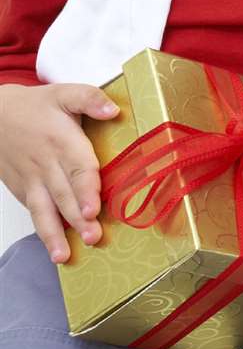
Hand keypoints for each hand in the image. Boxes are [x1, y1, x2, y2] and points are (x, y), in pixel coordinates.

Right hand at [0, 82, 118, 263]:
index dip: (86, 190)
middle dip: (77, 219)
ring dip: (55, 234)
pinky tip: (54, 249)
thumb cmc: (34, 106)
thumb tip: (114, 110)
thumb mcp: (63, 93)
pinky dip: (43, 231)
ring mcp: (33, 180)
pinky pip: (34, 212)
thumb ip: (89, 98)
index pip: (78, 168)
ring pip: (44, 210)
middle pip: (64, 195)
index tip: (93, 210)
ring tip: (64, 255)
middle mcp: (47, 164)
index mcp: (62, 141)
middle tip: (92, 238)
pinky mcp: (23, 190)